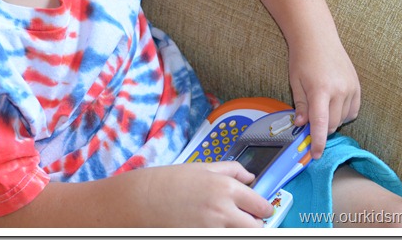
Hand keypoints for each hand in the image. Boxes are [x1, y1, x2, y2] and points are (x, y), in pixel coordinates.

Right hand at [128, 161, 273, 226]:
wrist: (139, 201)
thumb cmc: (167, 182)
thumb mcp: (200, 167)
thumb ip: (231, 169)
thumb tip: (251, 177)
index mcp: (226, 188)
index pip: (262, 206)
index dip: (262, 208)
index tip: (259, 209)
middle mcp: (223, 212)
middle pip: (258, 228)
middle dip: (254, 224)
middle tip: (245, 219)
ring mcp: (213, 231)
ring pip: (243, 236)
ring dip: (240, 231)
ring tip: (226, 223)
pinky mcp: (202, 239)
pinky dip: (223, 234)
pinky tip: (212, 228)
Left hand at [288, 36, 360, 158]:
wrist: (317, 38)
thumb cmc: (302, 58)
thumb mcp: (295, 82)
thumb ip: (300, 105)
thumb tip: (301, 125)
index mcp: (320, 90)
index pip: (321, 124)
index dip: (318, 143)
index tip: (316, 154)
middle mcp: (339, 91)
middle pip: (333, 124)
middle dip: (321, 129)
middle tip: (309, 122)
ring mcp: (351, 88)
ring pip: (343, 119)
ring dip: (332, 120)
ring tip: (320, 105)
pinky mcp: (357, 86)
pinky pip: (353, 110)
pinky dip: (343, 113)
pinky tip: (333, 104)